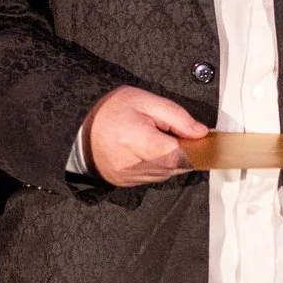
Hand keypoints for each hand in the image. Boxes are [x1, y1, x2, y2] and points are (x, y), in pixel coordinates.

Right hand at [82, 86, 208, 186]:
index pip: (175, 154)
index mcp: (134, 138)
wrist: (82, 130)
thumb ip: (176, 116)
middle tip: (174, 135)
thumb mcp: (145, 100)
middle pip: (173, 166)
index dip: (192, 149)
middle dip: (182, 152)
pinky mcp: (126, 182)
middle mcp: (130, 163)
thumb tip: (200, 133)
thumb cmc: (112, 111)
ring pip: (166, 174)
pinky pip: (155, 177)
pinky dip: (160, 165)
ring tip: (158, 140)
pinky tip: (149, 150)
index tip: (198, 140)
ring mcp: (128, 176)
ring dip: (171, 160)